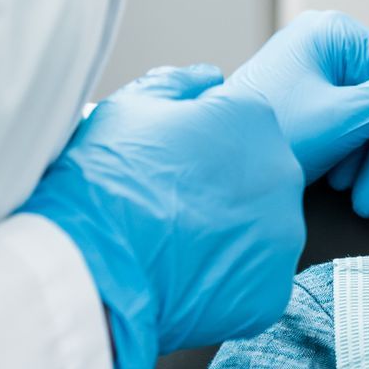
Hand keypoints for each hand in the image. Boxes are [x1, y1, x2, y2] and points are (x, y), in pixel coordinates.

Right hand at [19, 65, 305, 368]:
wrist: (86, 263)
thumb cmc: (102, 181)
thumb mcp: (129, 107)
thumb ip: (180, 84)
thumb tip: (209, 79)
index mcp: (254, 120)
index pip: (242, 131)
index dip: (202, 155)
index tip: (171, 175)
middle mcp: (283, 170)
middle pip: (257, 181)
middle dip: (221, 196)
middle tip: (171, 214)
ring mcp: (283, 233)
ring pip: (261, 233)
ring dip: (227, 241)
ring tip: (174, 251)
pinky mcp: (272, 289)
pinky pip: (255, 285)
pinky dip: (225, 287)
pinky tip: (185, 283)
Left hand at [231, 10, 368, 214]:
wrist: (205, 178)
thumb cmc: (269, 141)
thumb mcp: (345, 120)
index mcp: (336, 33)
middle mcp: (327, 43)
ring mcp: (314, 70)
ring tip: (353, 199)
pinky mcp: (304, 98)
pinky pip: (349, 125)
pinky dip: (351, 157)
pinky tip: (338, 183)